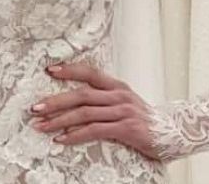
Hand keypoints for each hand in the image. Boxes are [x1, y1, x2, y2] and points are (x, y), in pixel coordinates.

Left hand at [29, 63, 159, 160]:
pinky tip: (61, 139)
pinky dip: (75, 135)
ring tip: (41, 125)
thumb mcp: (124, 103)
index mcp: (117, 86)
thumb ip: (104, 98)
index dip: (69, 70)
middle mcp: (119, 95)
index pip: (90, 72)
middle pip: (81, 94)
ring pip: (84, 112)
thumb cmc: (144, 121)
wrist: (173, 134)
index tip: (49, 70)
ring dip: (59, 119)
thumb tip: (75, 99)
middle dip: (55, 100)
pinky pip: (95, 130)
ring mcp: (123, 111)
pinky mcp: (126, 128)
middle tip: (35, 107)